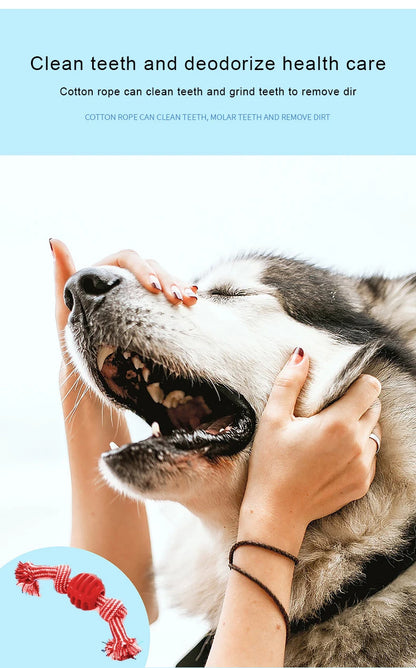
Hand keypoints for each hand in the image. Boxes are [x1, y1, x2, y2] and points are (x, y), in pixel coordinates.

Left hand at [50, 240, 197, 402]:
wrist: (92, 377)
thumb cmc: (73, 345)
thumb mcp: (64, 311)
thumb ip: (61, 276)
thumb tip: (54, 240)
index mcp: (103, 273)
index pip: (127, 259)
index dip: (143, 269)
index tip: (154, 288)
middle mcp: (124, 280)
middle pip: (151, 268)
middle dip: (168, 280)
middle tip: (178, 299)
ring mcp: (139, 296)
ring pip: (164, 281)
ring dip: (179, 288)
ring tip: (190, 302)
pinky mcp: (152, 311)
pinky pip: (170, 299)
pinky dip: (182, 299)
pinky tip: (193, 304)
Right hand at [239, 347, 380, 553]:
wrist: (276, 512)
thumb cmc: (271, 464)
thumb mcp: (273, 419)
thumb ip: (289, 382)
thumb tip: (301, 353)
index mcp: (338, 423)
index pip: (370, 388)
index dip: (357, 382)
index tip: (340, 388)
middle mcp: (358, 444)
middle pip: (375, 408)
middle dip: (358, 403)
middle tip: (331, 411)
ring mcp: (363, 466)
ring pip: (374, 433)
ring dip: (360, 427)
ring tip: (332, 434)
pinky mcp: (362, 483)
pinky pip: (371, 457)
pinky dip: (359, 451)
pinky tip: (334, 455)